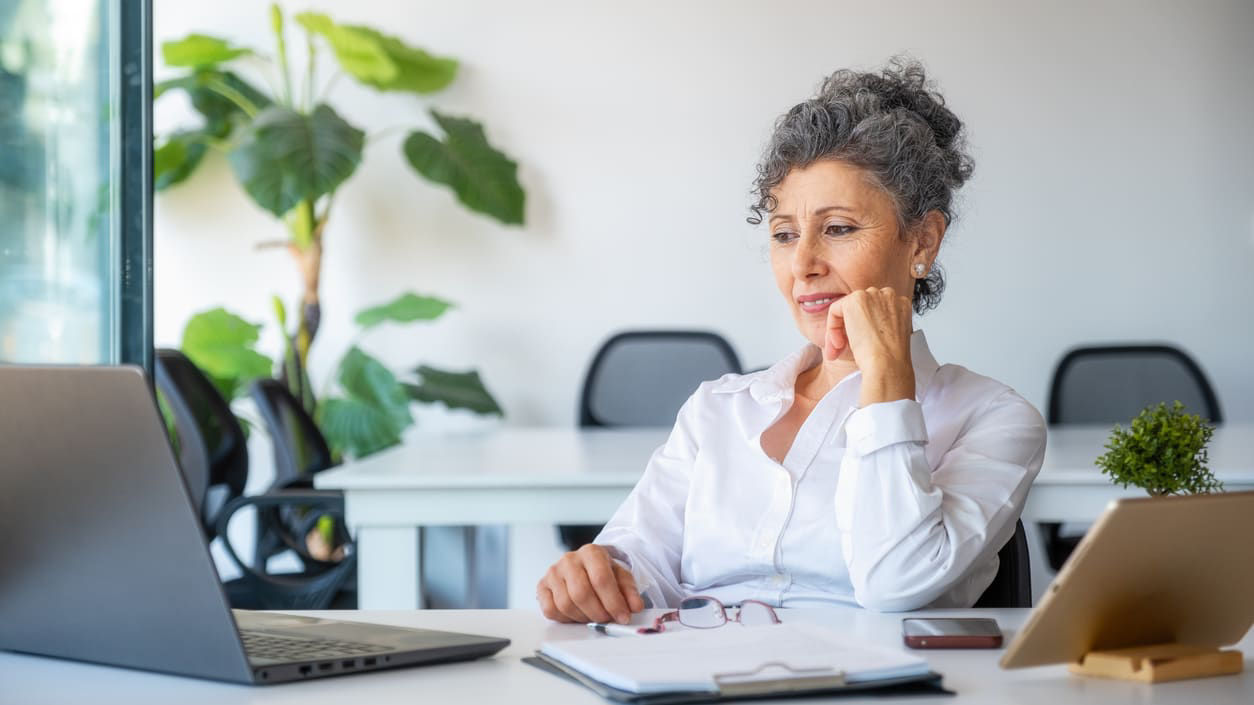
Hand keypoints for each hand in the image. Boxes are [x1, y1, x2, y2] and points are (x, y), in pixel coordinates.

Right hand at [537, 544, 644, 623]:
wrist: (584, 567)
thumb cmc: (602, 573)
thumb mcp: (621, 577)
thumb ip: (629, 592)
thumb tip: (635, 607)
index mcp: (591, 552)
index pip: (601, 579)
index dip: (613, 602)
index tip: (623, 617)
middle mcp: (569, 559)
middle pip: (581, 593)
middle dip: (598, 613)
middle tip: (607, 620)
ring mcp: (553, 572)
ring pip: (565, 604)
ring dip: (583, 617)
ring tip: (593, 616)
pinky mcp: (542, 586)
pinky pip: (550, 610)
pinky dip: (565, 618)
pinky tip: (577, 614)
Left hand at [824, 287, 915, 404]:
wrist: (887, 363)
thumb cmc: (889, 358)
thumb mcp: (887, 337)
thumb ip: (877, 325)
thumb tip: (858, 328)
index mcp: (900, 305)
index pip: (874, 310)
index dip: (863, 329)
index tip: (859, 345)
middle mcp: (888, 295)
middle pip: (860, 309)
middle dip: (849, 329)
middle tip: (843, 349)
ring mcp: (872, 295)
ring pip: (846, 310)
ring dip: (839, 331)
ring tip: (839, 350)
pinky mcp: (855, 300)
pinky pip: (835, 310)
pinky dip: (832, 328)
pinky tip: (838, 344)